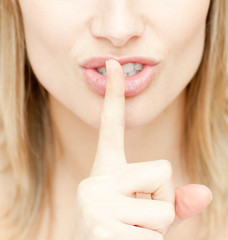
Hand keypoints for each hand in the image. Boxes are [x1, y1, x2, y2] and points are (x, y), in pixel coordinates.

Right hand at [72, 59, 211, 239]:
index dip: (115, 96)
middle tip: (136, 216)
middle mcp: (96, 179)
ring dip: (155, 225)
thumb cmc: (122, 233)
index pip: (111, 125)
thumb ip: (175, 201)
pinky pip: (154, 233)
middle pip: (161, 169)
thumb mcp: (148, 215)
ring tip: (128, 232)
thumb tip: (206, 193)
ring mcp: (96, 201)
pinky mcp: (100, 227)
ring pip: (162, 206)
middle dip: (160, 197)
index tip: (112, 64)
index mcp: (107, 169)